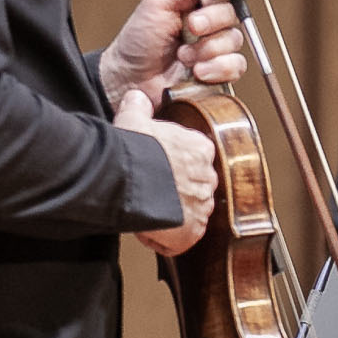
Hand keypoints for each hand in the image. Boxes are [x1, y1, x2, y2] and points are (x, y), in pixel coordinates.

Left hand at [100, 0, 252, 107]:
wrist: (130, 79)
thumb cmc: (138, 40)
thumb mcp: (157, 2)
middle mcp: (211, 20)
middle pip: (234, 11)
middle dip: (211, 20)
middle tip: (191, 27)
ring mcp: (216, 46)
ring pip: (235, 39)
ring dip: (207, 48)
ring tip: (183, 55)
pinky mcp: (219, 71)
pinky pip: (235, 65)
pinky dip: (216, 67)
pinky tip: (196, 70)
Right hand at [116, 89, 217, 256]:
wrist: (130, 179)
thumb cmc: (134, 149)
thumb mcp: (134, 118)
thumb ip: (139, 106)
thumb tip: (137, 97)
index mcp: (201, 148)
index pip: (194, 159)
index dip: (172, 167)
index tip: (157, 171)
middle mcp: (208, 177)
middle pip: (194, 188)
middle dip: (175, 193)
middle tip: (151, 194)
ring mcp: (203, 206)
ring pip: (190, 214)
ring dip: (172, 217)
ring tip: (149, 214)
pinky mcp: (192, 232)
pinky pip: (182, 240)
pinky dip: (167, 240)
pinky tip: (150, 231)